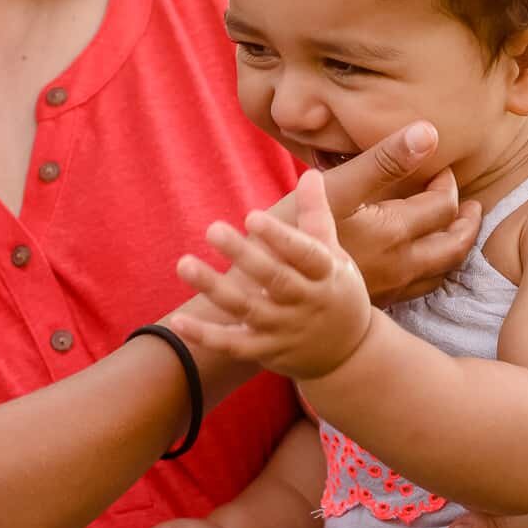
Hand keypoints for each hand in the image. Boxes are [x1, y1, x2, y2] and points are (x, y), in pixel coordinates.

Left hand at [173, 171, 373, 378]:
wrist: (349, 354)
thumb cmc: (335, 290)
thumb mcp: (334, 255)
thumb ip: (316, 215)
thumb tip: (310, 173)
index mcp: (326, 275)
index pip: (305, 255)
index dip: (280, 238)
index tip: (252, 216)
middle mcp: (305, 303)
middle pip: (273, 279)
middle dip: (243, 256)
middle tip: (212, 229)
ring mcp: (284, 330)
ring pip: (247, 309)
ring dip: (213, 288)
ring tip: (183, 263)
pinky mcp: (265, 351)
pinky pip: (232, 345)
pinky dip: (206, 336)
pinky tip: (179, 321)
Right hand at [306, 123, 482, 306]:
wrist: (261, 293)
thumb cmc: (290, 233)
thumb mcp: (336, 187)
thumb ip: (384, 161)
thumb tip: (430, 133)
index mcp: (395, 232)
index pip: (443, 205)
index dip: (447, 183)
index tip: (440, 168)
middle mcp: (400, 264)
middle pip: (454, 246)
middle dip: (467, 222)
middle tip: (472, 205)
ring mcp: (387, 288)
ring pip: (439, 272)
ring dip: (452, 249)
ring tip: (452, 231)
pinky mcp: (372, 304)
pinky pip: (417, 290)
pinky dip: (430, 270)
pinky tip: (416, 260)